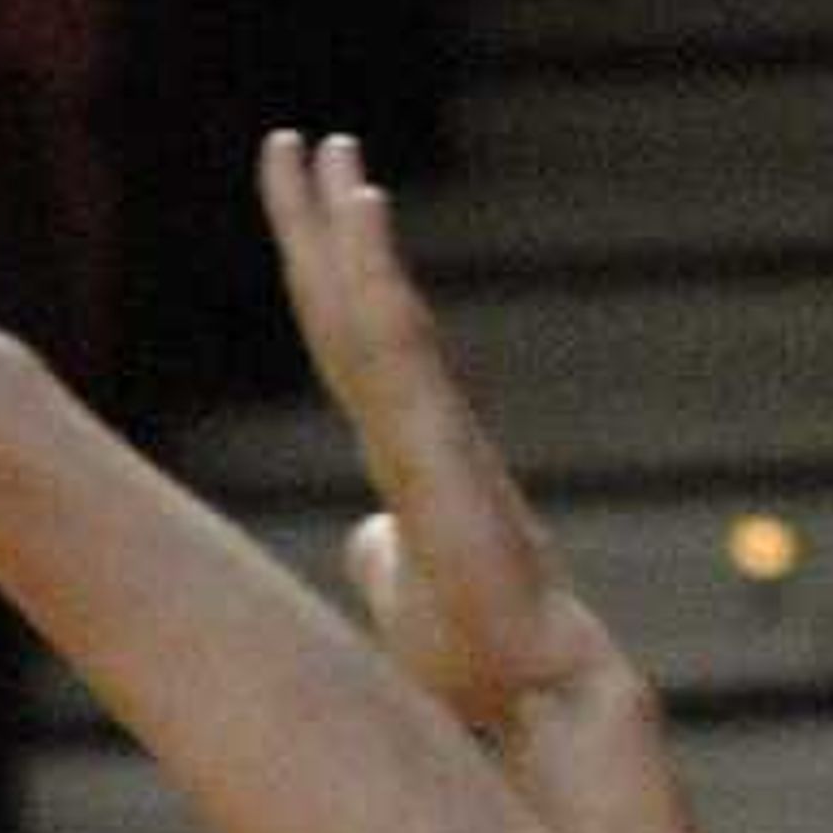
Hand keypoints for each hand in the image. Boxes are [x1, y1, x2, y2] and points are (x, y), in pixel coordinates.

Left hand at [253, 132, 625, 747]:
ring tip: (328, 150)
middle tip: (296, 140)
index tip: (298, 201)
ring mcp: (433, 432)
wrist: (536, 692)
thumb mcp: (403, 594)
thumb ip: (384, 559)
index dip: (317, 272)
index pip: (344, 342)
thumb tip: (367, 540)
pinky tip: (360, 214)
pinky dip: (376, 275)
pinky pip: (401, 348)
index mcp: (405, 448)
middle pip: (351, 307)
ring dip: (348, 229)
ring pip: (377, 311)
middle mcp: (420, 425)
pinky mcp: (442, 452)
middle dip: (318, 223)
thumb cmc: (479, 656)